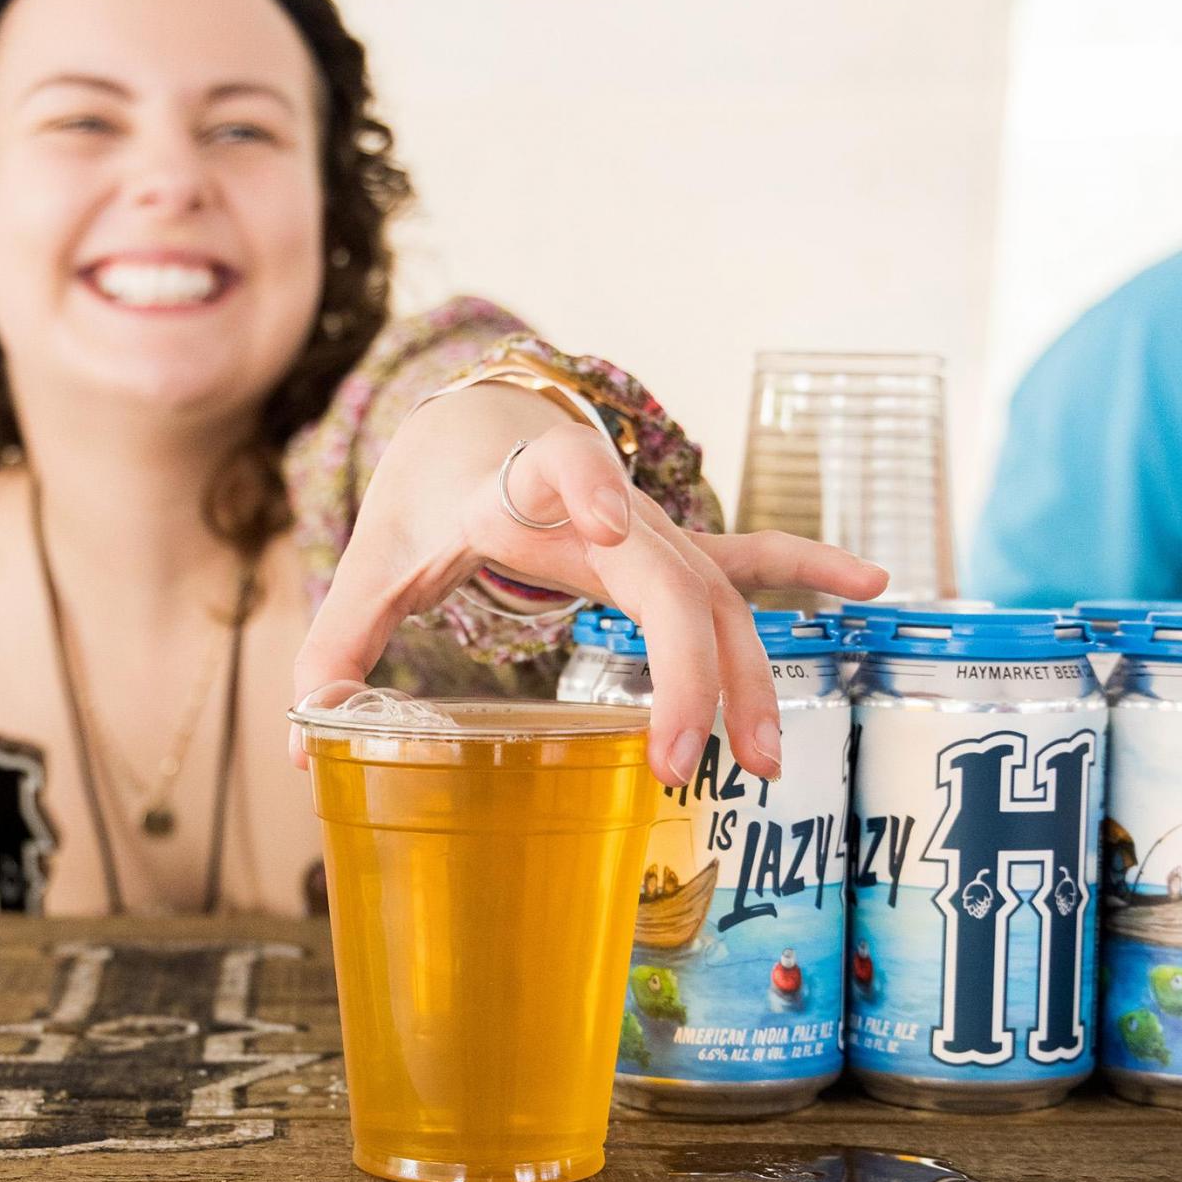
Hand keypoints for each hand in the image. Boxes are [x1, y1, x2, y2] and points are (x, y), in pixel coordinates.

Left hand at [291, 382, 888, 784]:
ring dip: (748, 675)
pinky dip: (806, 569)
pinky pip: (747, 560)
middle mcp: (596, 504)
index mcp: (512, 491)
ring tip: (766, 761)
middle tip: (685, 761)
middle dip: (687, 665)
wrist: (476, 421)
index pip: (554, 474)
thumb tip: (308, 738)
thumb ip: (337, 641)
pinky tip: (873, 584)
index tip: (614, 522)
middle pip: (660, 574)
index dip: (587, 489)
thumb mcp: (373, 557)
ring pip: (714, 596)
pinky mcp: (669, 547)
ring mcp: (646, 526)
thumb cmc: (426, 491)